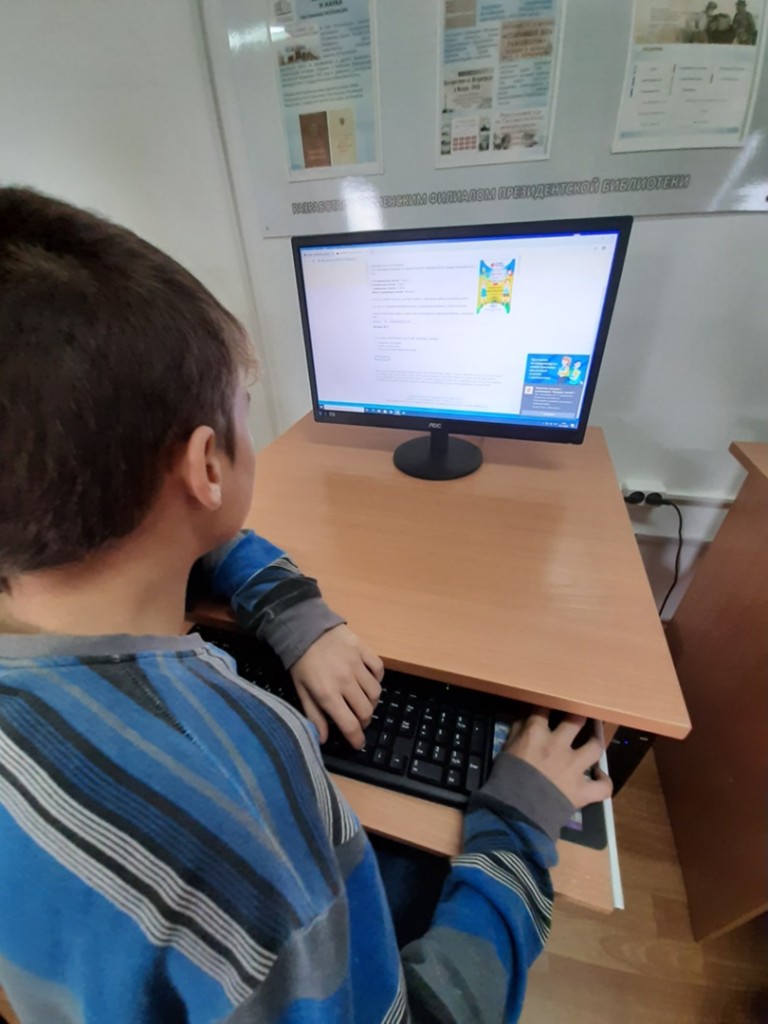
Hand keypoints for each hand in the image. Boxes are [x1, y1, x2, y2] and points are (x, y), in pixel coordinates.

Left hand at [289, 625, 383, 748]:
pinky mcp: (363, 650)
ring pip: (376, 693)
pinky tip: (369, 682)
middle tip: (359, 721)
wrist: (304, 628)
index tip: (359, 744)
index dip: (357, 739)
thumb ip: (314, 715)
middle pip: (366, 711)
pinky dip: (377, 679)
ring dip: (372, 703)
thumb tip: (323, 739)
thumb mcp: (301, 691)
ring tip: (364, 702)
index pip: (350, 724)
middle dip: (364, 722)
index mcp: (327, 694)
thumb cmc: (301, 662)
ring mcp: (356, 664)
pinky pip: (379, 669)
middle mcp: (345, 681)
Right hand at [504, 707, 612, 808]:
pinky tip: (599, 776)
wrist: (513, 813)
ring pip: (595, 747)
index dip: (549, 703)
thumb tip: (526, 712)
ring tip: (594, 738)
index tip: (552, 703)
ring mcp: (574, 768)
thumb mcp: (507, 748)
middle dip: (579, 713)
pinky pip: (603, 786)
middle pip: (576, 719)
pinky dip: (603, 781)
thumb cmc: (506, 778)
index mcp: (536, 734)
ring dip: (596, 741)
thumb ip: (518, 728)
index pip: (545, 708)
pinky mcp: (582, 790)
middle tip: (581, 712)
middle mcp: (558, 746)